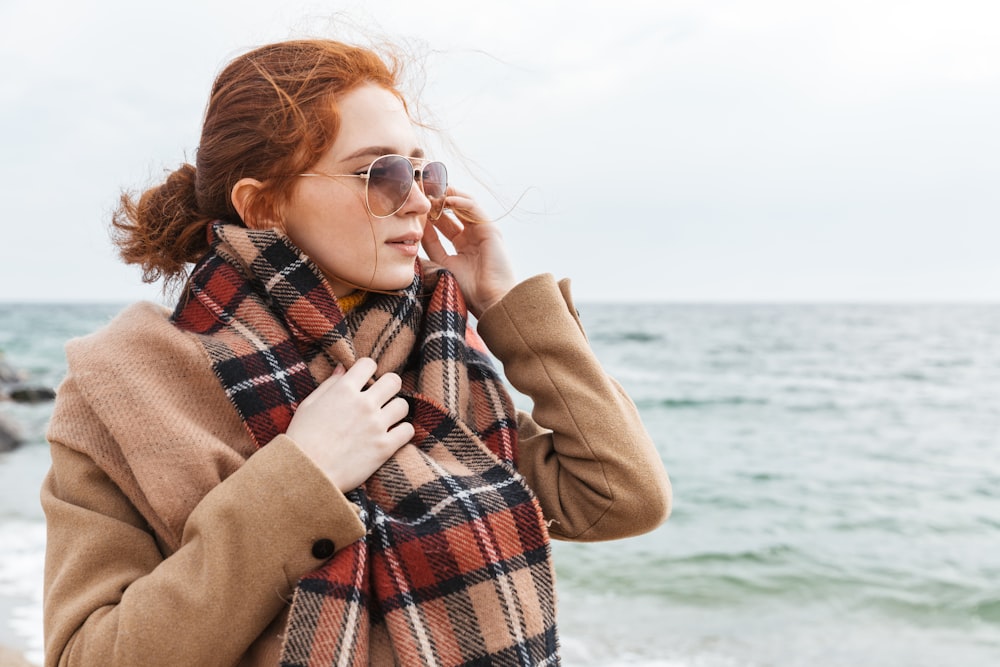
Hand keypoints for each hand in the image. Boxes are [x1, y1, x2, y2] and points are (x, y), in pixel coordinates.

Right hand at [285, 358, 412, 491]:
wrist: (305, 474)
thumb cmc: (301, 439)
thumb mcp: (309, 405)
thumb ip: (329, 384)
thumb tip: (343, 368)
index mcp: (343, 390)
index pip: (369, 364)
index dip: (368, 370)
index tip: (365, 381)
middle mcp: (364, 404)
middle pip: (394, 381)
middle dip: (389, 386)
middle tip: (381, 398)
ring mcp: (376, 425)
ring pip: (403, 405)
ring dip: (395, 410)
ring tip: (386, 419)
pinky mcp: (385, 447)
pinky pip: (408, 430)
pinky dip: (402, 432)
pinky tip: (392, 435)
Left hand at [421, 188, 516, 317]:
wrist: (490, 301)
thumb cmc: (468, 290)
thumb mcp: (442, 264)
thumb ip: (430, 248)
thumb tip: (414, 233)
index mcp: (462, 246)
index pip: (442, 224)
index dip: (427, 214)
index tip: (411, 204)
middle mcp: (473, 236)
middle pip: (452, 211)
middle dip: (436, 199)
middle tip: (419, 188)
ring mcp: (482, 231)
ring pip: (463, 205)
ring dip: (446, 194)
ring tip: (430, 189)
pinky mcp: (490, 229)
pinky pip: (473, 208)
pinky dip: (460, 201)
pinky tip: (446, 199)